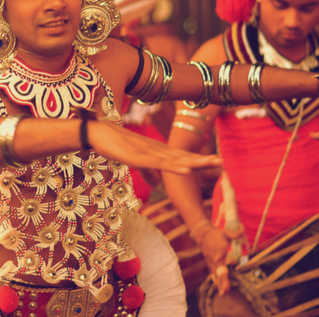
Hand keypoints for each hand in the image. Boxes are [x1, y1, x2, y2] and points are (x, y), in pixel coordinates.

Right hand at [91, 121, 221, 173]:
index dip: (197, 159)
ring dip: (194, 161)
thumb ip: (148, 172)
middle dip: (202, 159)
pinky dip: (174, 166)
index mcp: (156, 150)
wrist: (96, 131)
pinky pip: (159, 163)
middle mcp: (156, 149)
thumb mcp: (134, 161)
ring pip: (175, 158)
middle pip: (183, 155)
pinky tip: (187, 169)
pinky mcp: (139, 155)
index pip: (181, 156)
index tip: (215, 162)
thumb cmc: (113, 144)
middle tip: (222, 163)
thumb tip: (157, 185)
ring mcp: (148, 151)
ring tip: (212, 163)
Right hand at [200, 225, 244, 296]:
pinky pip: (214, 275)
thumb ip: (234, 233)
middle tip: (225, 289)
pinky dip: (217, 282)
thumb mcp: (225, 231)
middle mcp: (214, 257)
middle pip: (218, 269)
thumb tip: (242, 230)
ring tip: (224, 293)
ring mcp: (211, 262)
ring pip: (216, 274)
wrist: (203, 235)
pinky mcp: (211, 266)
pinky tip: (222, 291)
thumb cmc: (217, 234)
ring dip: (220, 284)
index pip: (219, 254)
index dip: (220, 255)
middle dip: (222, 279)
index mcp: (218, 249)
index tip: (220, 258)